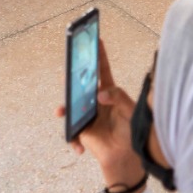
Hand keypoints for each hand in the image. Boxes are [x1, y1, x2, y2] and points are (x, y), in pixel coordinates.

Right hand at [55, 42, 145, 192]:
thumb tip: (99, 95)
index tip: (96, 38)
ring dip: (64, 109)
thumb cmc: (132, 130)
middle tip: (67, 69)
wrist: (127, 155)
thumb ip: (119, 97)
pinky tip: (80, 148)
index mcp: (109, 92)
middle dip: (72, 77)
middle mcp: (95, 100)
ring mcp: (87, 115)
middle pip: (81, 85)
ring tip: (61, 111)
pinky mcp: (82, 131)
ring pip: (70, 107)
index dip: (99, 54)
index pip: (102, 70)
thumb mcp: (130, 110)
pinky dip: (74, 140)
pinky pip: (72, 132)